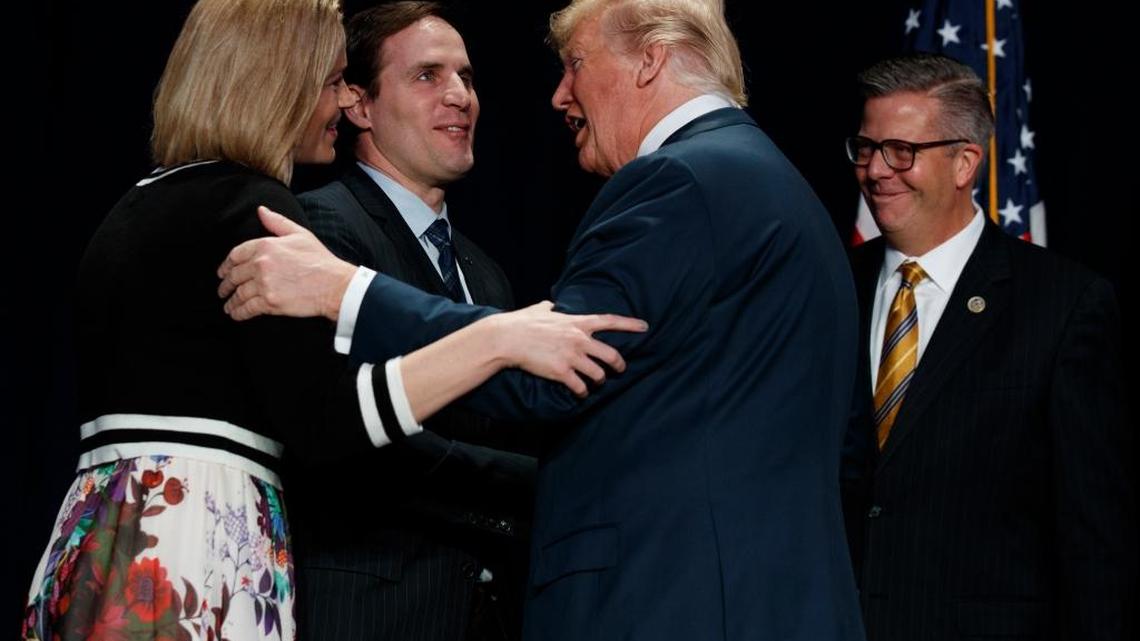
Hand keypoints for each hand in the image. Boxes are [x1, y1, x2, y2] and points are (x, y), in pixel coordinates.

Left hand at [217, 206, 355, 320]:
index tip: (223, 272)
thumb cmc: (320, 260)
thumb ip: (277, 222)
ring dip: (231, 301)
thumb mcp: (300, 234)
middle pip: (234, 275)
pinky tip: (236, 314)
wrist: (334, 284)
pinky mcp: (269, 302)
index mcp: (265, 245)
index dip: (226, 265)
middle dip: (225, 284)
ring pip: (239, 294)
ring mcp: (264, 284)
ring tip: (229, 306)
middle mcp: (261, 264)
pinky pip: (247, 308)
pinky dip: (238, 312)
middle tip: (222, 290)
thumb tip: (261, 210)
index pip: (236, 255)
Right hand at [490, 301, 646, 396]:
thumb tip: (550, 304)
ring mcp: (571, 357)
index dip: (629, 324)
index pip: (610, 321)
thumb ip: (549, 307)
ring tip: (594, 383)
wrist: (507, 338)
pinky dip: (582, 392)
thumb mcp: (539, 309)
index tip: (645, 327)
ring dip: (599, 381)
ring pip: (598, 374)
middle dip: (619, 365)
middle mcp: (579, 339)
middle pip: (611, 355)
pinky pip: (580, 387)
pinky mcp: (561, 372)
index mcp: (576, 322)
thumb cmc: (521, 323)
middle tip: (619, 370)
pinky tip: (580, 394)